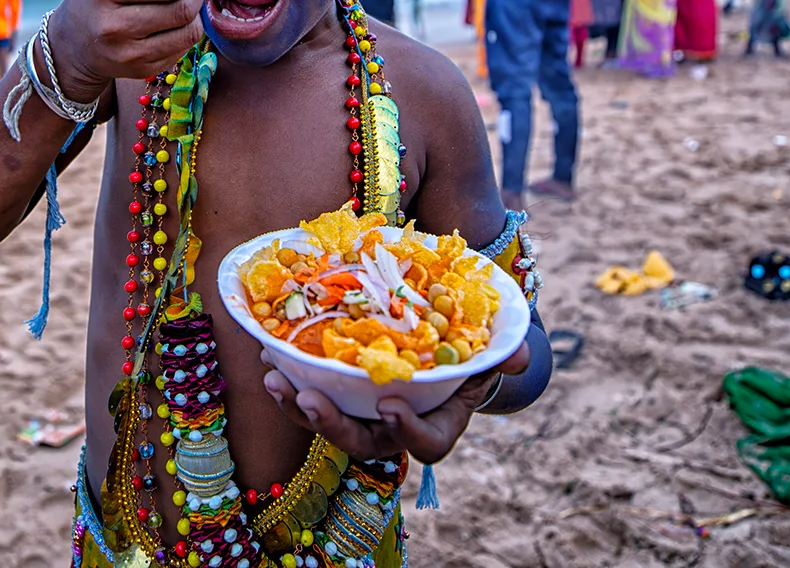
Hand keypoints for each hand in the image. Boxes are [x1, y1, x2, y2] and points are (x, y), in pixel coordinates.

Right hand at [47, 0, 210, 100]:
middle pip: (181, 8)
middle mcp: (114, 26)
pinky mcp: (141, 70)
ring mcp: (127, 53)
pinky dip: (188, 31)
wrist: (72, 45)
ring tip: (187, 0)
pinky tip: (176, 22)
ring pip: (188, 31)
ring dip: (196, 12)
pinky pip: (183, 48)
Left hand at [260, 339, 530, 464]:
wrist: (442, 344)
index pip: (425, 445)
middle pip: (362, 442)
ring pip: (327, 424)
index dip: (407, 431)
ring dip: (298, 406)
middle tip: (312, 398)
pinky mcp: (337, 394)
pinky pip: (309, 396)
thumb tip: (520, 356)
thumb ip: (504, 352)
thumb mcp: (491, 349)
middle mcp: (394, 428)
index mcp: (437, 425)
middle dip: (334, 424)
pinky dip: (288, 380)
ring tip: (276, 379)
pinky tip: (269, 357)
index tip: (391, 405)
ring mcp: (362, 414)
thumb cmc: (471, 351)